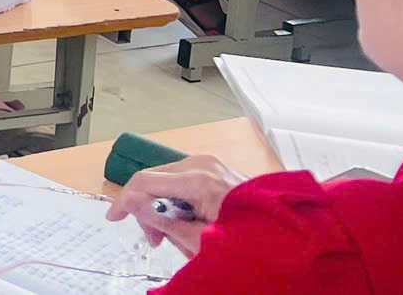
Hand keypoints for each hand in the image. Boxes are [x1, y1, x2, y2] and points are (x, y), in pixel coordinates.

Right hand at [106, 155, 244, 254]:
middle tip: (155, 239)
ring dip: (164, 207)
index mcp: (198, 179)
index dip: (124, 200)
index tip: (114, 217)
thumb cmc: (250, 240)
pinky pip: (185, 181)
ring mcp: (212, 164)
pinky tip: (188, 222)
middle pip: (154, 179)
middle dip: (147, 209)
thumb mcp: (199, 239)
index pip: (145, 181)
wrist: (288, 238)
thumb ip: (161, 221)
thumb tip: (133, 205)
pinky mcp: (217, 169)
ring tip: (174, 235)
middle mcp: (203, 164)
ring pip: (168, 181)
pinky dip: (179, 201)